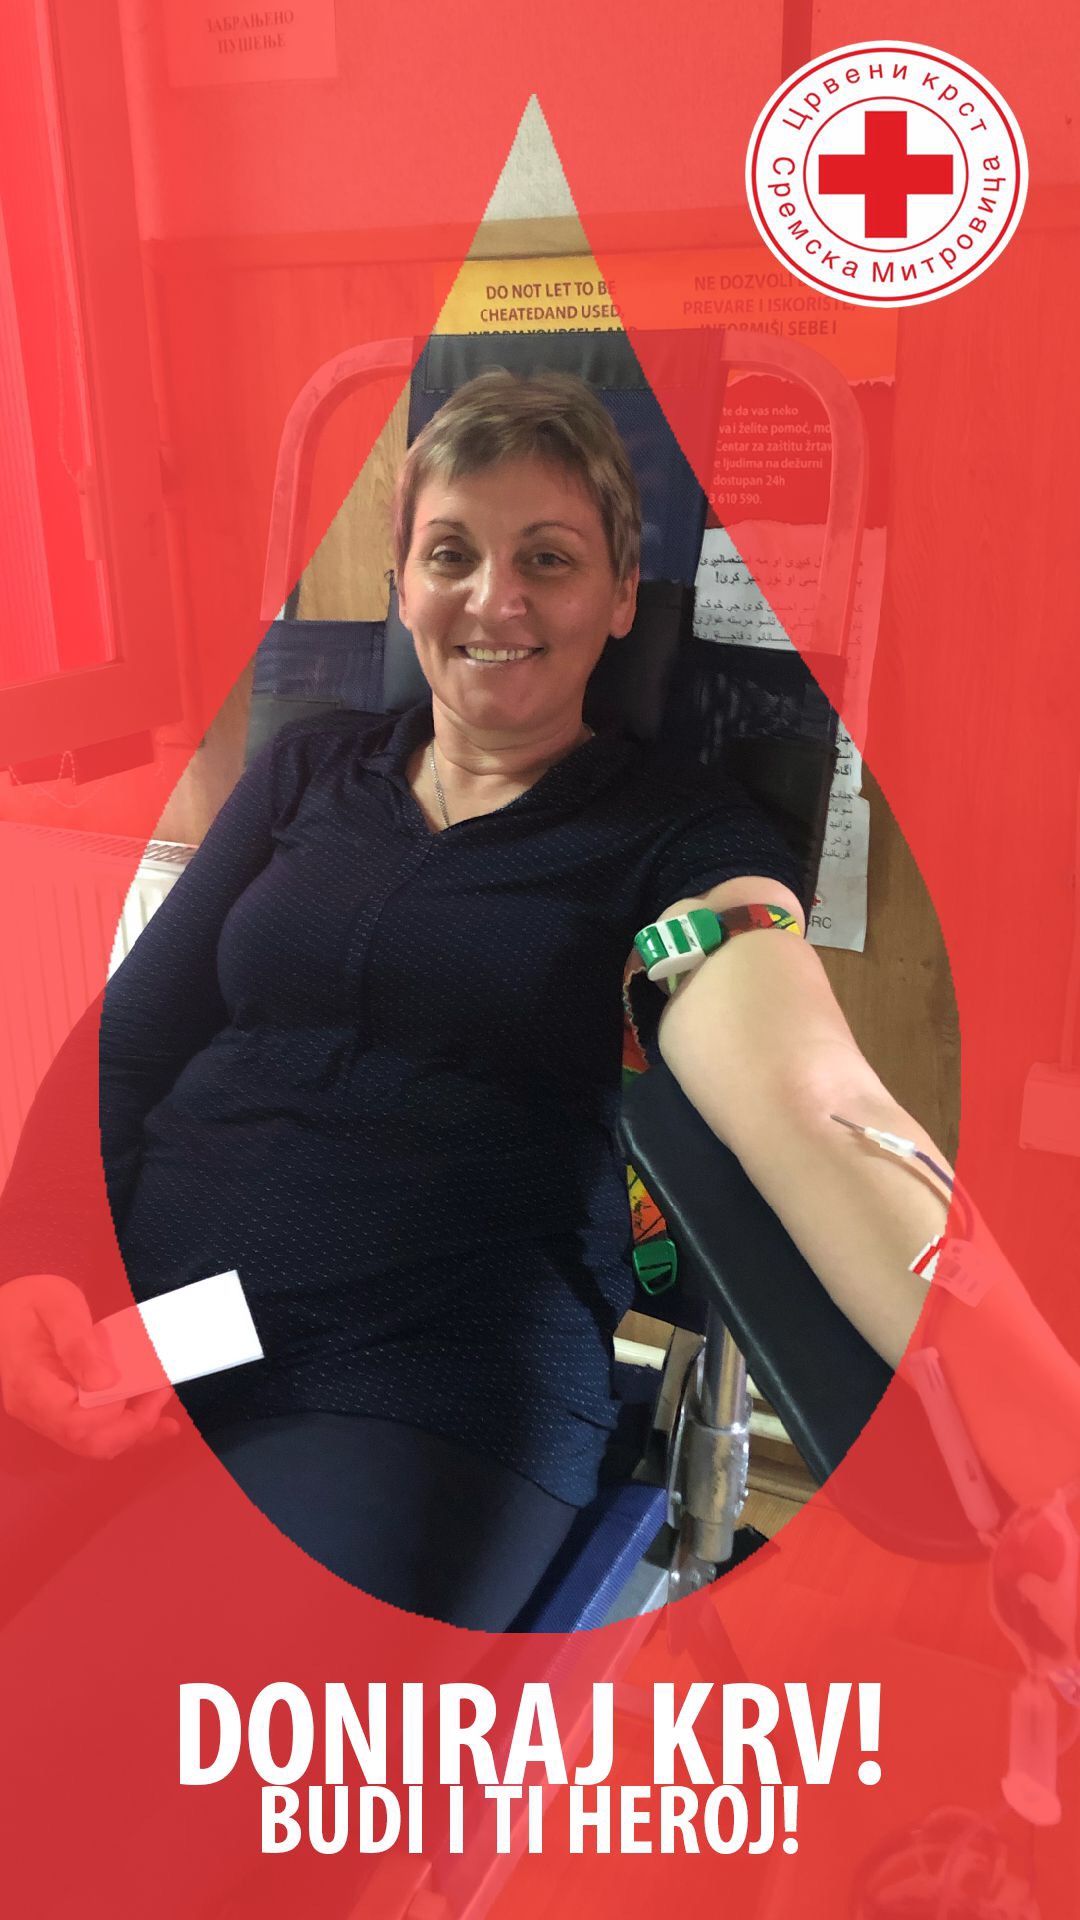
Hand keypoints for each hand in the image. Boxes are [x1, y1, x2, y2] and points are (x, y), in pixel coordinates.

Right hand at [0, 1273, 179, 1459]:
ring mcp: (44, 1416)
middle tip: (162, 1390)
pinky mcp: (56, 1413)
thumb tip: (107, 1382)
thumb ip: (79, 1343)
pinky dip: (124, 1430)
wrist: (0, 1311)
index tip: (146, 1382)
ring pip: (92, 1443)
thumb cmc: (26, 1301)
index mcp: (30, 1385)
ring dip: (134, 1430)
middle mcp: (35, 1411)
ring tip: (163, 1405)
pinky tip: (153, 1423)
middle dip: (135, 1425)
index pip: (78, 1421)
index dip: (116, 1410)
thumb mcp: (56, 1305)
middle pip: (88, 1441)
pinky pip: (90, 1432)